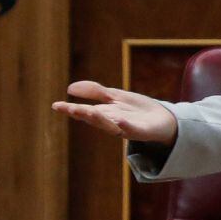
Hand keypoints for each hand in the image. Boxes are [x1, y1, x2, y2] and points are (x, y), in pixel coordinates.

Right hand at [52, 81, 177, 144]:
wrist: (164, 120)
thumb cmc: (137, 110)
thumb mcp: (115, 96)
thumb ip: (95, 92)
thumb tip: (70, 88)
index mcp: (105, 114)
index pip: (85, 111)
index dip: (71, 109)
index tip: (56, 105)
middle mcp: (112, 122)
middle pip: (95, 118)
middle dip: (82, 114)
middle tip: (69, 109)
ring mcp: (126, 128)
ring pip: (110, 125)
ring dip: (100, 119)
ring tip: (88, 112)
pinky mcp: (142, 132)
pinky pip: (132, 130)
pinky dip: (126, 126)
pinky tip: (120, 121)